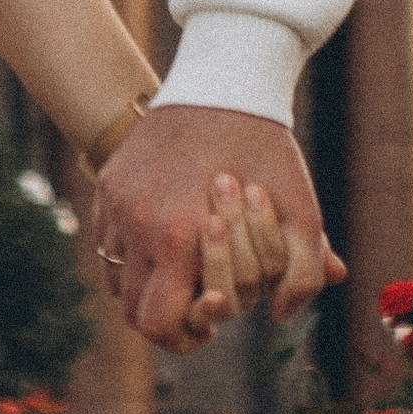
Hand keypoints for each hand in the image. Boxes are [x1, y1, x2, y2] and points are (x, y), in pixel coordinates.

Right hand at [94, 104, 345, 350]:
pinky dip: (131, 252)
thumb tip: (284, 314)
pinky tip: (166, 238)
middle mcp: (136, 223)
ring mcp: (116, 202)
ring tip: (183, 272)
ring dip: (147, 285)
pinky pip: (108, 239)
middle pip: (133, 310)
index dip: (185, 336)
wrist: (226, 77)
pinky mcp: (109, 183)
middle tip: (199, 303)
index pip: (159, 324)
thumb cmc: (266, 146)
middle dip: (167, 317)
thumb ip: (304, 271)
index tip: (211, 326)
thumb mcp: (301, 207)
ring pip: (116, 277)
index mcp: (177, 236)